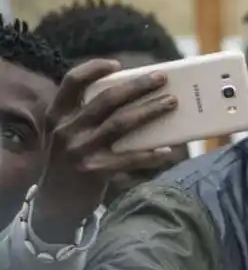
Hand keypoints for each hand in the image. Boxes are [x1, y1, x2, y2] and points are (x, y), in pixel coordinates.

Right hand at [34, 59, 177, 241]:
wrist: (55, 205)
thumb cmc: (73, 162)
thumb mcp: (70, 136)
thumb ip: (90, 118)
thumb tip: (138, 98)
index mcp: (59, 115)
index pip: (72, 82)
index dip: (94, 68)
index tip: (117, 64)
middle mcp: (66, 129)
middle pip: (106, 99)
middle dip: (137, 86)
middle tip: (162, 78)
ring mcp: (79, 151)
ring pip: (121, 123)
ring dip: (150, 111)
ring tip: (171, 103)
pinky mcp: (94, 171)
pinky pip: (129, 159)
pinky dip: (150, 154)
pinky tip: (167, 151)